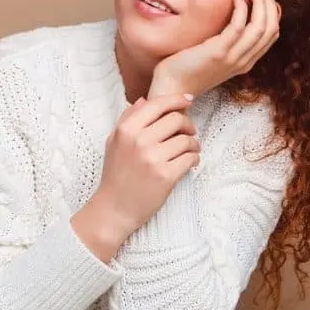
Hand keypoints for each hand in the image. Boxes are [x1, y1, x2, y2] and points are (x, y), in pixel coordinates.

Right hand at [94, 94, 199, 234]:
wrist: (114, 209)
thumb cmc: (115, 174)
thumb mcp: (114, 142)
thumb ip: (127, 119)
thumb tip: (143, 99)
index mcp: (126, 130)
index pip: (157, 105)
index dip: (177, 99)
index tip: (188, 100)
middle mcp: (139, 141)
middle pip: (176, 119)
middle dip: (188, 124)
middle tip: (189, 131)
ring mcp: (153, 159)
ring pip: (186, 139)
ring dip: (193, 144)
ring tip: (190, 149)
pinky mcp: (166, 176)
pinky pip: (190, 158)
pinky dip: (194, 158)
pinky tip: (191, 162)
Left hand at [149, 0, 280, 97]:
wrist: (171, 86)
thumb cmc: (188, 67)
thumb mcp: (215, 53)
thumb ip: (228, 39)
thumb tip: (234, 13)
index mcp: (246, 62)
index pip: (271, 34)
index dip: (273, 10)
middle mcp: (244, 62)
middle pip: (270, 29)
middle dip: (269, 2)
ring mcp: (233, 59)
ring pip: (260, 27)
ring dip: (260, 2)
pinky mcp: (218, 53)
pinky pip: (238, 27)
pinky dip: (241, 8)